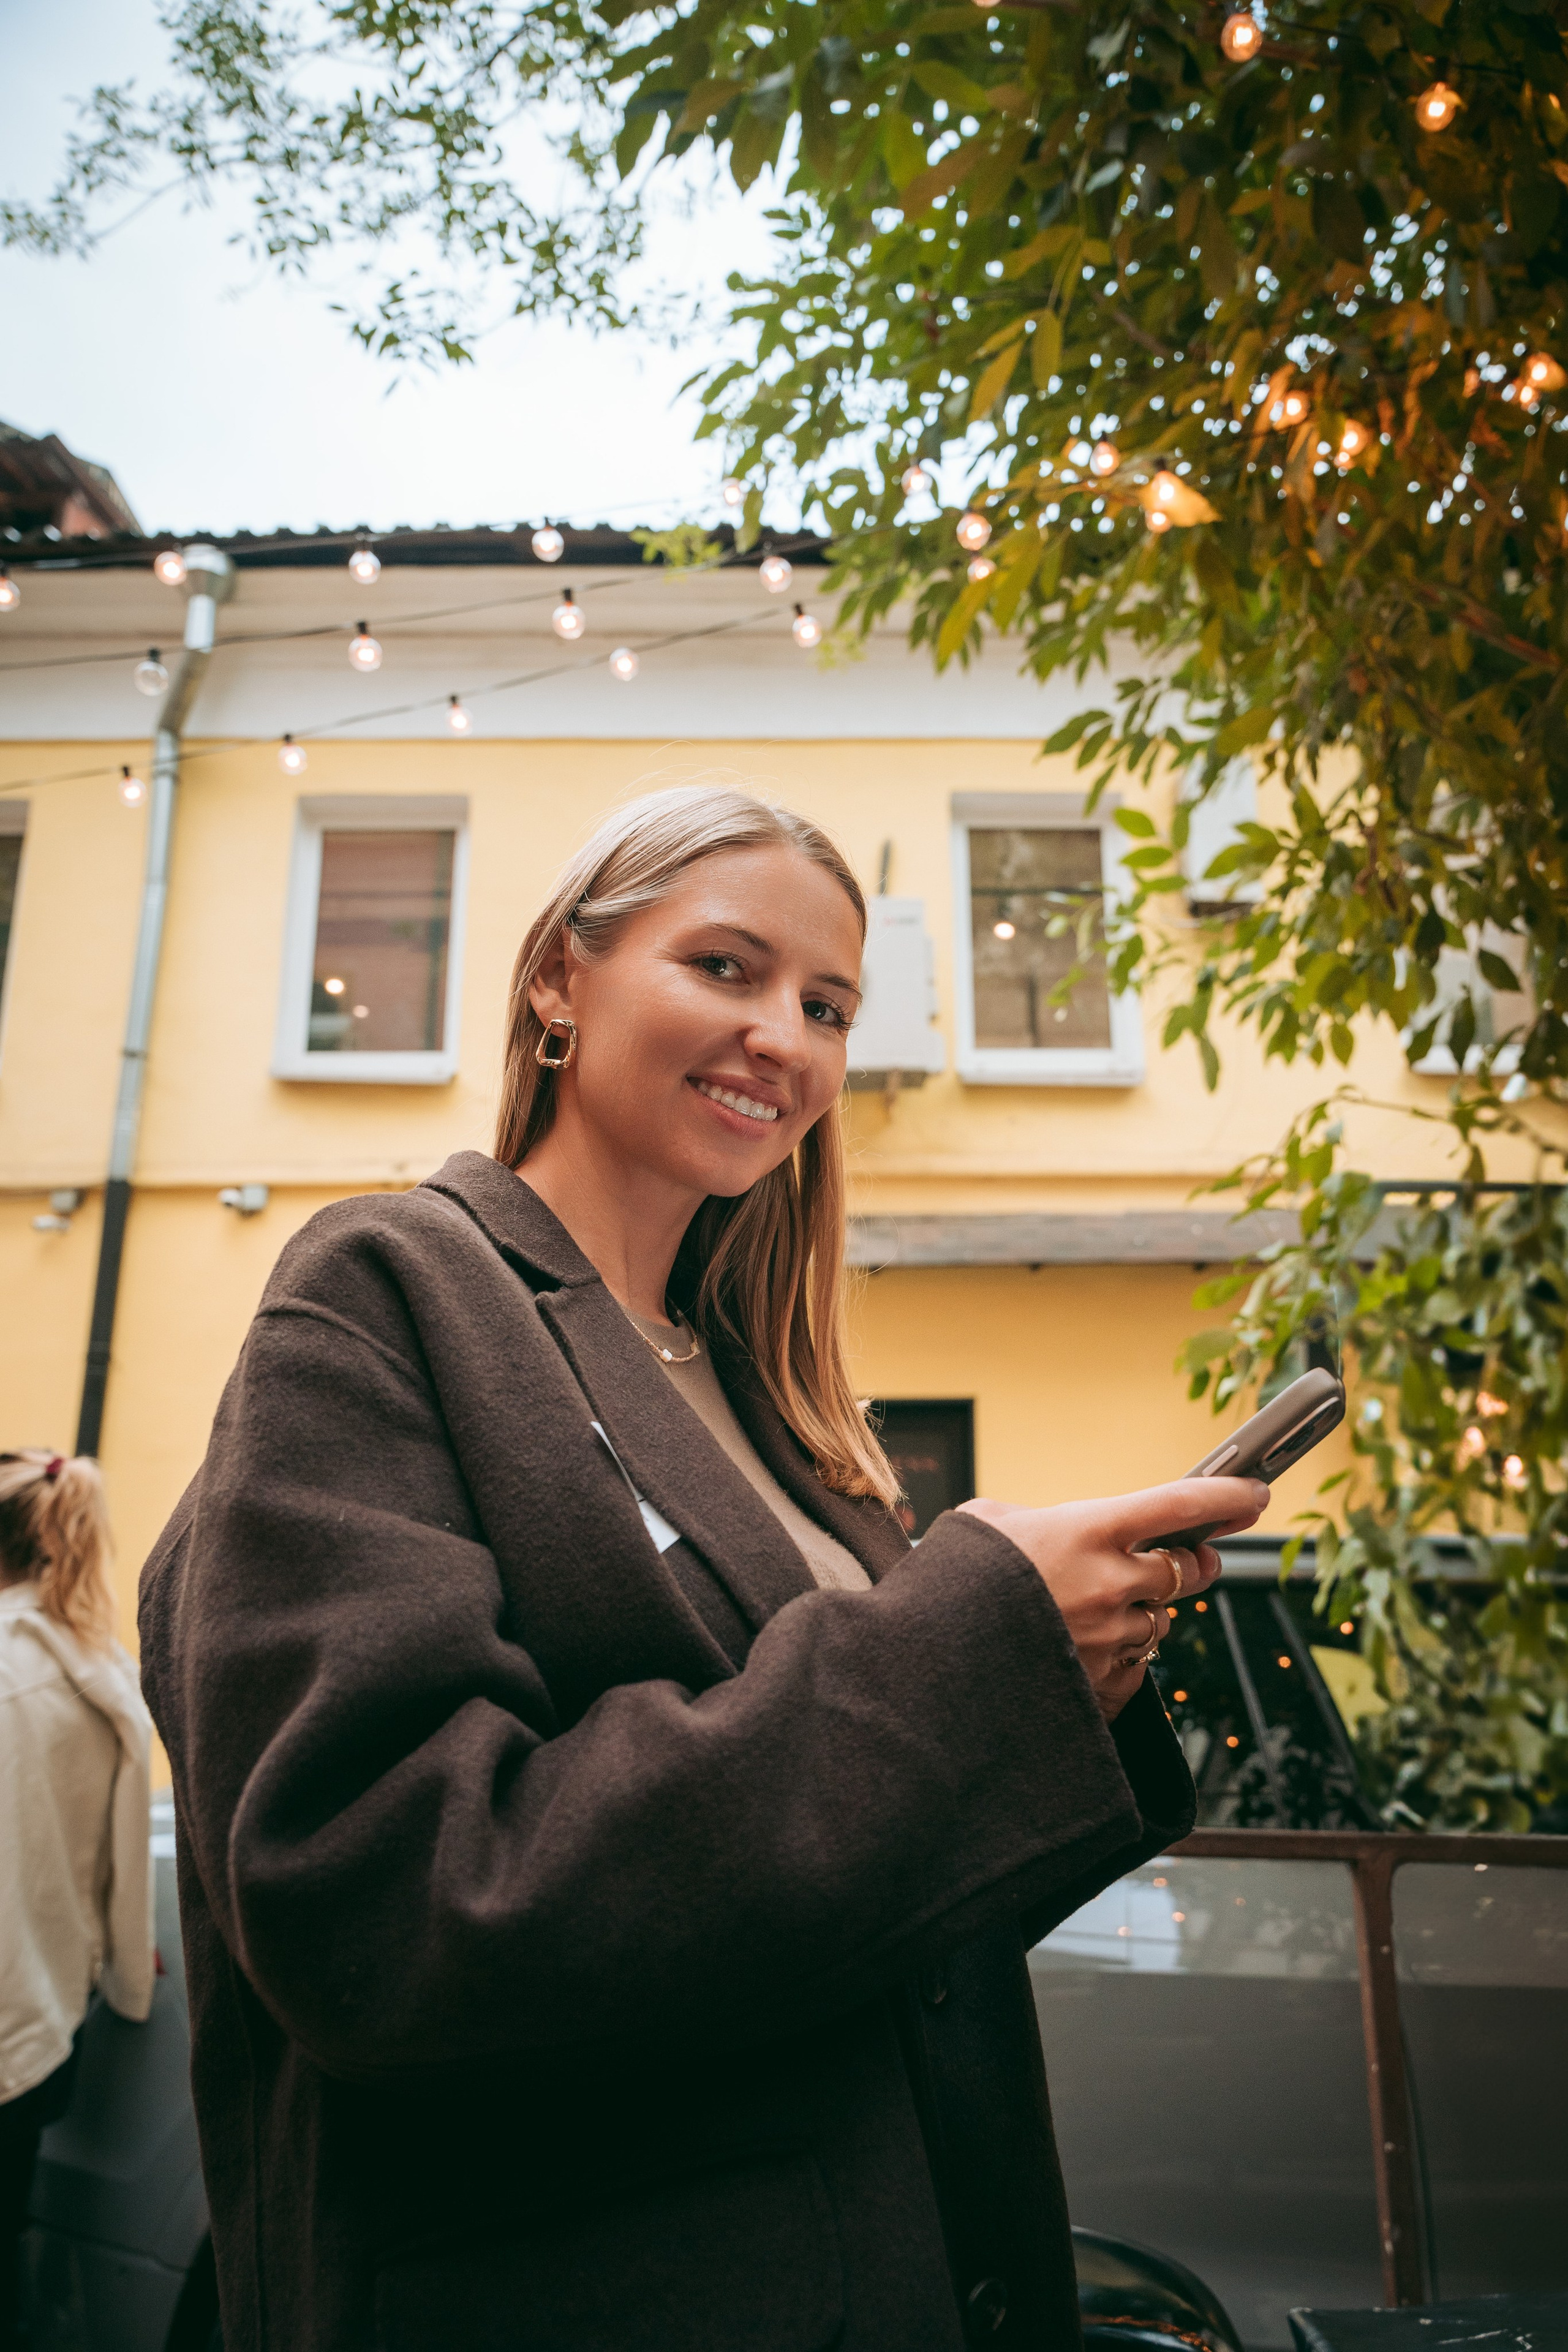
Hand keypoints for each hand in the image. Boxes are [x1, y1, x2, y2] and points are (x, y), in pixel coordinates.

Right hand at [958, 1478, 1269, 1721]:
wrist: (931, 1669)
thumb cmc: (957, 1587)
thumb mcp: (988, 1524)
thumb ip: (1038, 1517)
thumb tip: (1053, 1528)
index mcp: (1087, 1530)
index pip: (1182, 1504)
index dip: (1228, 1495)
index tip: (1255, 1491)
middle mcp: (1111, 1583)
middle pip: (1186, 1569)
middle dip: (1189, 1561)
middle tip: (1182, 1556)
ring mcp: (1112, 1638)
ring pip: (1160, 1620)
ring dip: (1141, 1611)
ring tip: (1089, 1610)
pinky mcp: (1105, 1684)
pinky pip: (1136, 1664)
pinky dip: (1118, 1654)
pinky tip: (1076, 1648)